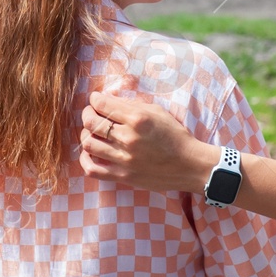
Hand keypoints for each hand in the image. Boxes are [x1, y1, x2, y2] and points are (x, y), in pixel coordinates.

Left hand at [78, 90, 218, 193]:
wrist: (190, 165)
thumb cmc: (175, 136)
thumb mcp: (157, 112)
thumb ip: (131, 105)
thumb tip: (108, 100)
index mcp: (138, 119)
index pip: (102, 104)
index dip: (94, 99)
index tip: (96, 99)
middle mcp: (128, 138)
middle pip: (91, 122)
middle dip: (87, 114)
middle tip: (91, 113)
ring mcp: (124, 159)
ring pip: (88, 144)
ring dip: (86, 135)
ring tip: (92, 132)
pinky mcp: (123, 176)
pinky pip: (92, 169)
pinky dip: (85, 160)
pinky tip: (90, 153)